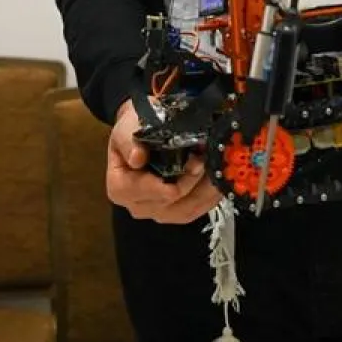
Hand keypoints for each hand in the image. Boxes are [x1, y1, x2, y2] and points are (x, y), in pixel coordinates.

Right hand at [106, 99, 222, 223]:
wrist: (140, 130)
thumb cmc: (133, 128)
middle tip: (213, 162)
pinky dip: (207, 200)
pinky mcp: (171, 212)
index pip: (157, 193)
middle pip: (174, 204)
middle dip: (197, 184)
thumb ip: (129, 141)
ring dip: (206, 194)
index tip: (197, 160)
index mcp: (120, 188)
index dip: (180, 179)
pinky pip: (192, 212)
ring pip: (186, 211)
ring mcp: (155, 212)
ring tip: (220, 173)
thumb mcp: (126, 128)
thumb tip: (137, 158)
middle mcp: (136, 206)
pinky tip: (219, 185)